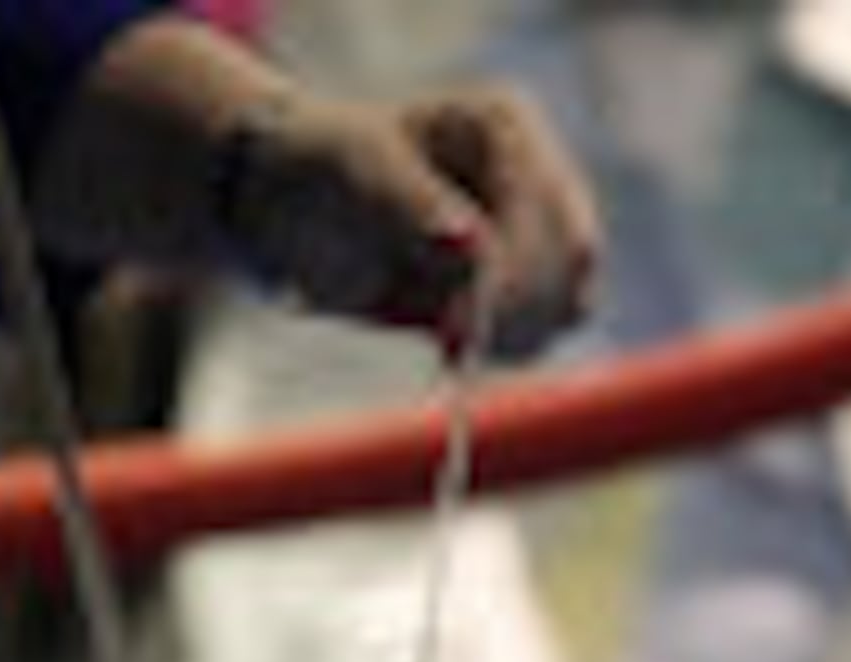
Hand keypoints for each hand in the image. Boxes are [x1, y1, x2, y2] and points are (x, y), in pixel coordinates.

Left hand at [40, 28, 598, 359]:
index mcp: (501, 128)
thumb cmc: (302, 174)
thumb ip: (402, 217)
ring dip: (508, 338)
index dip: (508, 295)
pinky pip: (542, 327)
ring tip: (435, 329)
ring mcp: (532, 217)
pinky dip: (503, 343)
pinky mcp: (518, 268)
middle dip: (512, 317)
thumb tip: (460, 258)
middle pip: (570, 272)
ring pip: (564, 308)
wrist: (280, 196)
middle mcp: (532, 165)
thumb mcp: (340, 184)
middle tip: (439, 341)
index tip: (453, 341)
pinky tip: (453, 334)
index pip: (548, 228)